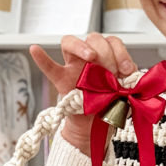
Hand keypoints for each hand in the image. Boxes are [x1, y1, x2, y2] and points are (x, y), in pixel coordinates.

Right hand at [29, 33, 137, 153]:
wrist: (97, 126)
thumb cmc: (111, 105)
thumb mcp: (126, 90)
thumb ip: (127, 80)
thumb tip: (130, 75)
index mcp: (106, 57)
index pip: (112, 41)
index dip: (121, 52)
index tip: (126, 70)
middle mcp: (88, 58)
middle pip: (93, 38)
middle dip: (106, 51)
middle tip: (112, 71)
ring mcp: (72, 67)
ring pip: (70, 42)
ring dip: (82, 46)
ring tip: (91, 58)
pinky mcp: (61, 81)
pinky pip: (49, 67)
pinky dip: (41, 58)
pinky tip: (34, 48)